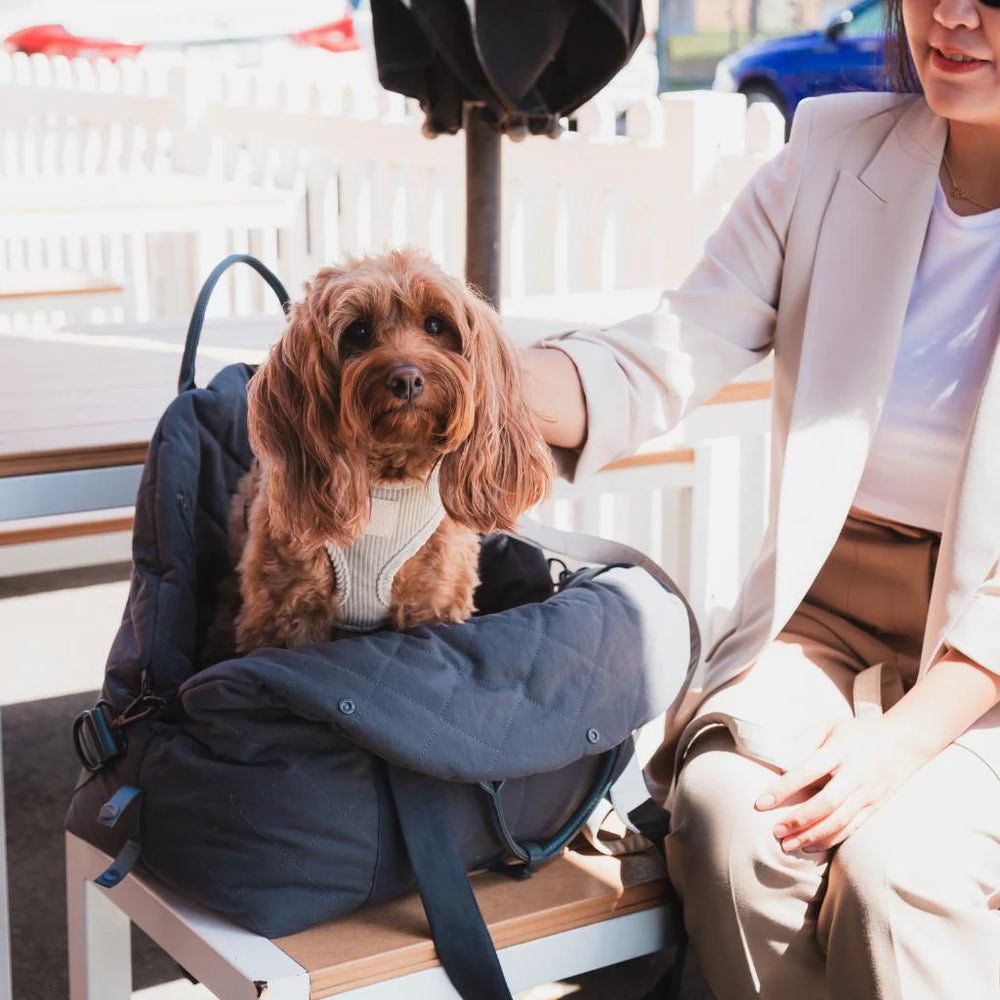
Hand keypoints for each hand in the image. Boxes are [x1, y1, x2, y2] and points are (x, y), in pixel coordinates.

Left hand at [753, 715, 925, 852]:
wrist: (904, 742)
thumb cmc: (858, 733)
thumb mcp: (829, 726)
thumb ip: (803, 740)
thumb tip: (776, 759)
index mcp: (840, 750)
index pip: (807, 771)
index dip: (783, 788)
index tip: (760, 803)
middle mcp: (856, 774)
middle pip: (826, 803)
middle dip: (798, 820)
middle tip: (774, 831)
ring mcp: (868, 793)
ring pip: (840, 821)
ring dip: (812, 836)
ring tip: (787, 845)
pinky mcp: (876, 807)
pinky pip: (853, 828)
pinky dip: (831, 839)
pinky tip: (811, 846)